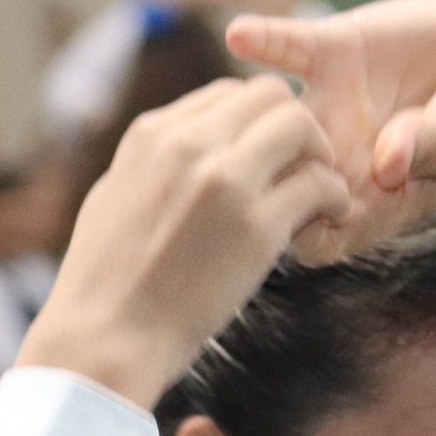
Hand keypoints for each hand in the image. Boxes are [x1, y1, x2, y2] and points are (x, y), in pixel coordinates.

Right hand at [16, 77, 349, 408]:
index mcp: (150, 137)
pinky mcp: (258, 227)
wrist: (102, 341)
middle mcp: (188, 146)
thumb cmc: (101, 284)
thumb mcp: (111, 199)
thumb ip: (151, 164)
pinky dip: (334, 198)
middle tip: (300, 167)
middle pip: (270, 96)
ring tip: (317, 194)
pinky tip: (328, 220)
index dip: (254, 121)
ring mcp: (224, 182)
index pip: (226, 94)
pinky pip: (320, 184)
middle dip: (293, 127)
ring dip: (319, 155)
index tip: (262, 155)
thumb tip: (178, 153)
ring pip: (301, 125)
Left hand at [226, 0, 435, 258]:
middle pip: (275, 182)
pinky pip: (287, 48)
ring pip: (268, 120)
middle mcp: (336, 158)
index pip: (317, 234)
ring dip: (252, 117)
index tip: (308, 220)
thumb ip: (432, 150)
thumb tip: (390, 161)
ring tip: (251, 107)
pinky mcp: (334, 54)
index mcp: (368, 202)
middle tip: (268, 163)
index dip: (304, 233)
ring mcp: (328, 107)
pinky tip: (241, 32)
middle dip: (262, 180)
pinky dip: (263, 37)